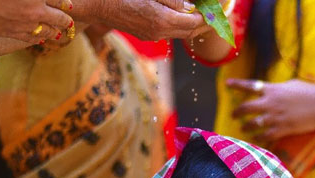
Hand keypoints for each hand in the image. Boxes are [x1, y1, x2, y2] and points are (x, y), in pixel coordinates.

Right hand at [0, 0, 73, 43]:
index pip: (59, 0)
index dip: (65, 2)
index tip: (68, 5)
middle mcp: (36, 11)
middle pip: (60, 18)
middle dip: (66, 20)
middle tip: (69, 22)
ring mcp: (26, 24)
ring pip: (49, 32)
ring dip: (55, 32)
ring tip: (59, 33)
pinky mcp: (14, 34)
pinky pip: (32, 39)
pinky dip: (39, 39)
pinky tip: (42, 40)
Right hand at [87, 0, 206, 40]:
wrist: (96, 3)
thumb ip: (173, 0)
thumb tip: (191, 7)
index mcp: (162, 20)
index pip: (195, 22)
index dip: (208, 16)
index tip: (218, 9)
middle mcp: (159, 33)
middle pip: (190, 32)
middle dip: (206, 24)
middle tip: (217, 15)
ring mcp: (152, 36)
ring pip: (181, 34)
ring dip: (194, 26)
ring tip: (204, 16)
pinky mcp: (146, 35)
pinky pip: (170, 33)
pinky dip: (181, 26)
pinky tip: (185, 17)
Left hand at [227, 78, 314, 142]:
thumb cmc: (309, 92)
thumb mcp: (291, 85)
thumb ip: (277, 89)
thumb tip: (268, 91)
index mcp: (273, 89)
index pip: (250, 85)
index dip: (237, 84)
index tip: (227, 84)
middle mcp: (271, 103)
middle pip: (246, 108)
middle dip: (237, 112)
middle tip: (233, 114)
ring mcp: (276, 117)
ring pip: (253, 124)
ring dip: (245, 126)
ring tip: (243, 127)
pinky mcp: (282, 129)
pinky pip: (265, 136)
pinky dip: (259, 137)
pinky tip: (255, 138)